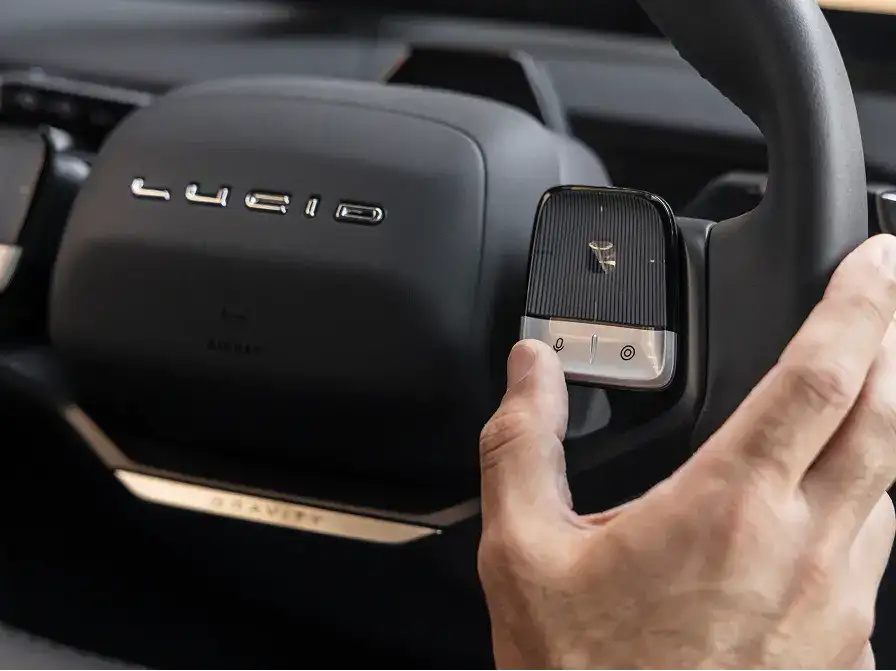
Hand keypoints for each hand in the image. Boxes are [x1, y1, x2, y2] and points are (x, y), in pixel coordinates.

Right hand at [478, 234, 895, 669]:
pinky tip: (823, 504)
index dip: (858, 305)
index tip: (875, 261)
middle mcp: (803, 552)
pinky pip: (874, 553)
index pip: (820, 377)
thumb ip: (522, 443)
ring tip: (861, 389)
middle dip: (895, 340)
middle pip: (885, 417)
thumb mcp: (522, 552)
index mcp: (727, 509)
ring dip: (881, 424)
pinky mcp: (847, 652)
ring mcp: (839, 607)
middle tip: (893, 293)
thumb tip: (530, 368)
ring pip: (889, 485)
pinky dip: (861, 504)